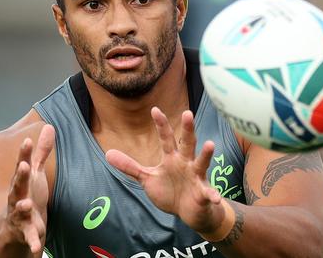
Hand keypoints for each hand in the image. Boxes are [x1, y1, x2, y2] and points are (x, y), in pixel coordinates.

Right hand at [5, 124, 54, 253]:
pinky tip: (36, 248)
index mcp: (21, 183)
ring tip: (27, 204)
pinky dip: (32, 242)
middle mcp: (16, 197)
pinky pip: (28, 238)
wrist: (11, 230)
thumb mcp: (34, 174)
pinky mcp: (23, 232)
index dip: (24, 153)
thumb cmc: (26, 195)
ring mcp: (18, 215)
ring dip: (22, 207)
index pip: (21, 165)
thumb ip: (41, 152)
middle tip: (24, 166)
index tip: (27, 140)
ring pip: (19, 210)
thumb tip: (48, 126)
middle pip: (17, 185)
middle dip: (20, 176)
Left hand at [106, 107, 224, 233]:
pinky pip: (209, 193)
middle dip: (188, 129)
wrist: (189, 212)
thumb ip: (130, 166)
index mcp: (172, 158)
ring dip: (206, 154)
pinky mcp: (204, 194)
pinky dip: (213, 195)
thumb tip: (107, 154)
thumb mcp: (147, 178)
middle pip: (187, 143)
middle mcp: (186, 163)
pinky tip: (215, 197)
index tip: (155, 109)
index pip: (166, 138)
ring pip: (201, 163)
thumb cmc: (170, 191)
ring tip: (210, 144)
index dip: (161, 124)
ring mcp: (197, 177)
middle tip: (187, 113)